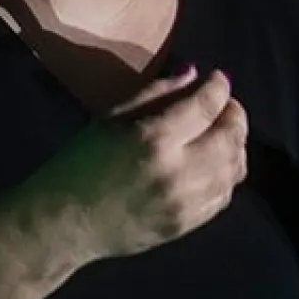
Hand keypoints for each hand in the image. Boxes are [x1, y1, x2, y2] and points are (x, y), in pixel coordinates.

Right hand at [24, 64, 248, 262]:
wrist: (62, 223)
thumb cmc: (79, 163)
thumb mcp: (111, 118)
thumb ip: (155, 93)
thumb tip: (194, 72)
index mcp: (153, 139)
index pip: (207, 105)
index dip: (220, 87)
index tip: (219, 78)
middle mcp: (176, 172)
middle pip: (230, 137)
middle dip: (235, 115)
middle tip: (227, 106)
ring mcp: (183, 203)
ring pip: (233, 168)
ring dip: (236, 145)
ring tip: (224, 133)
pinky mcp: (184, 226)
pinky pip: (223, 196)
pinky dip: (227, 175)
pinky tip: (215, 165)